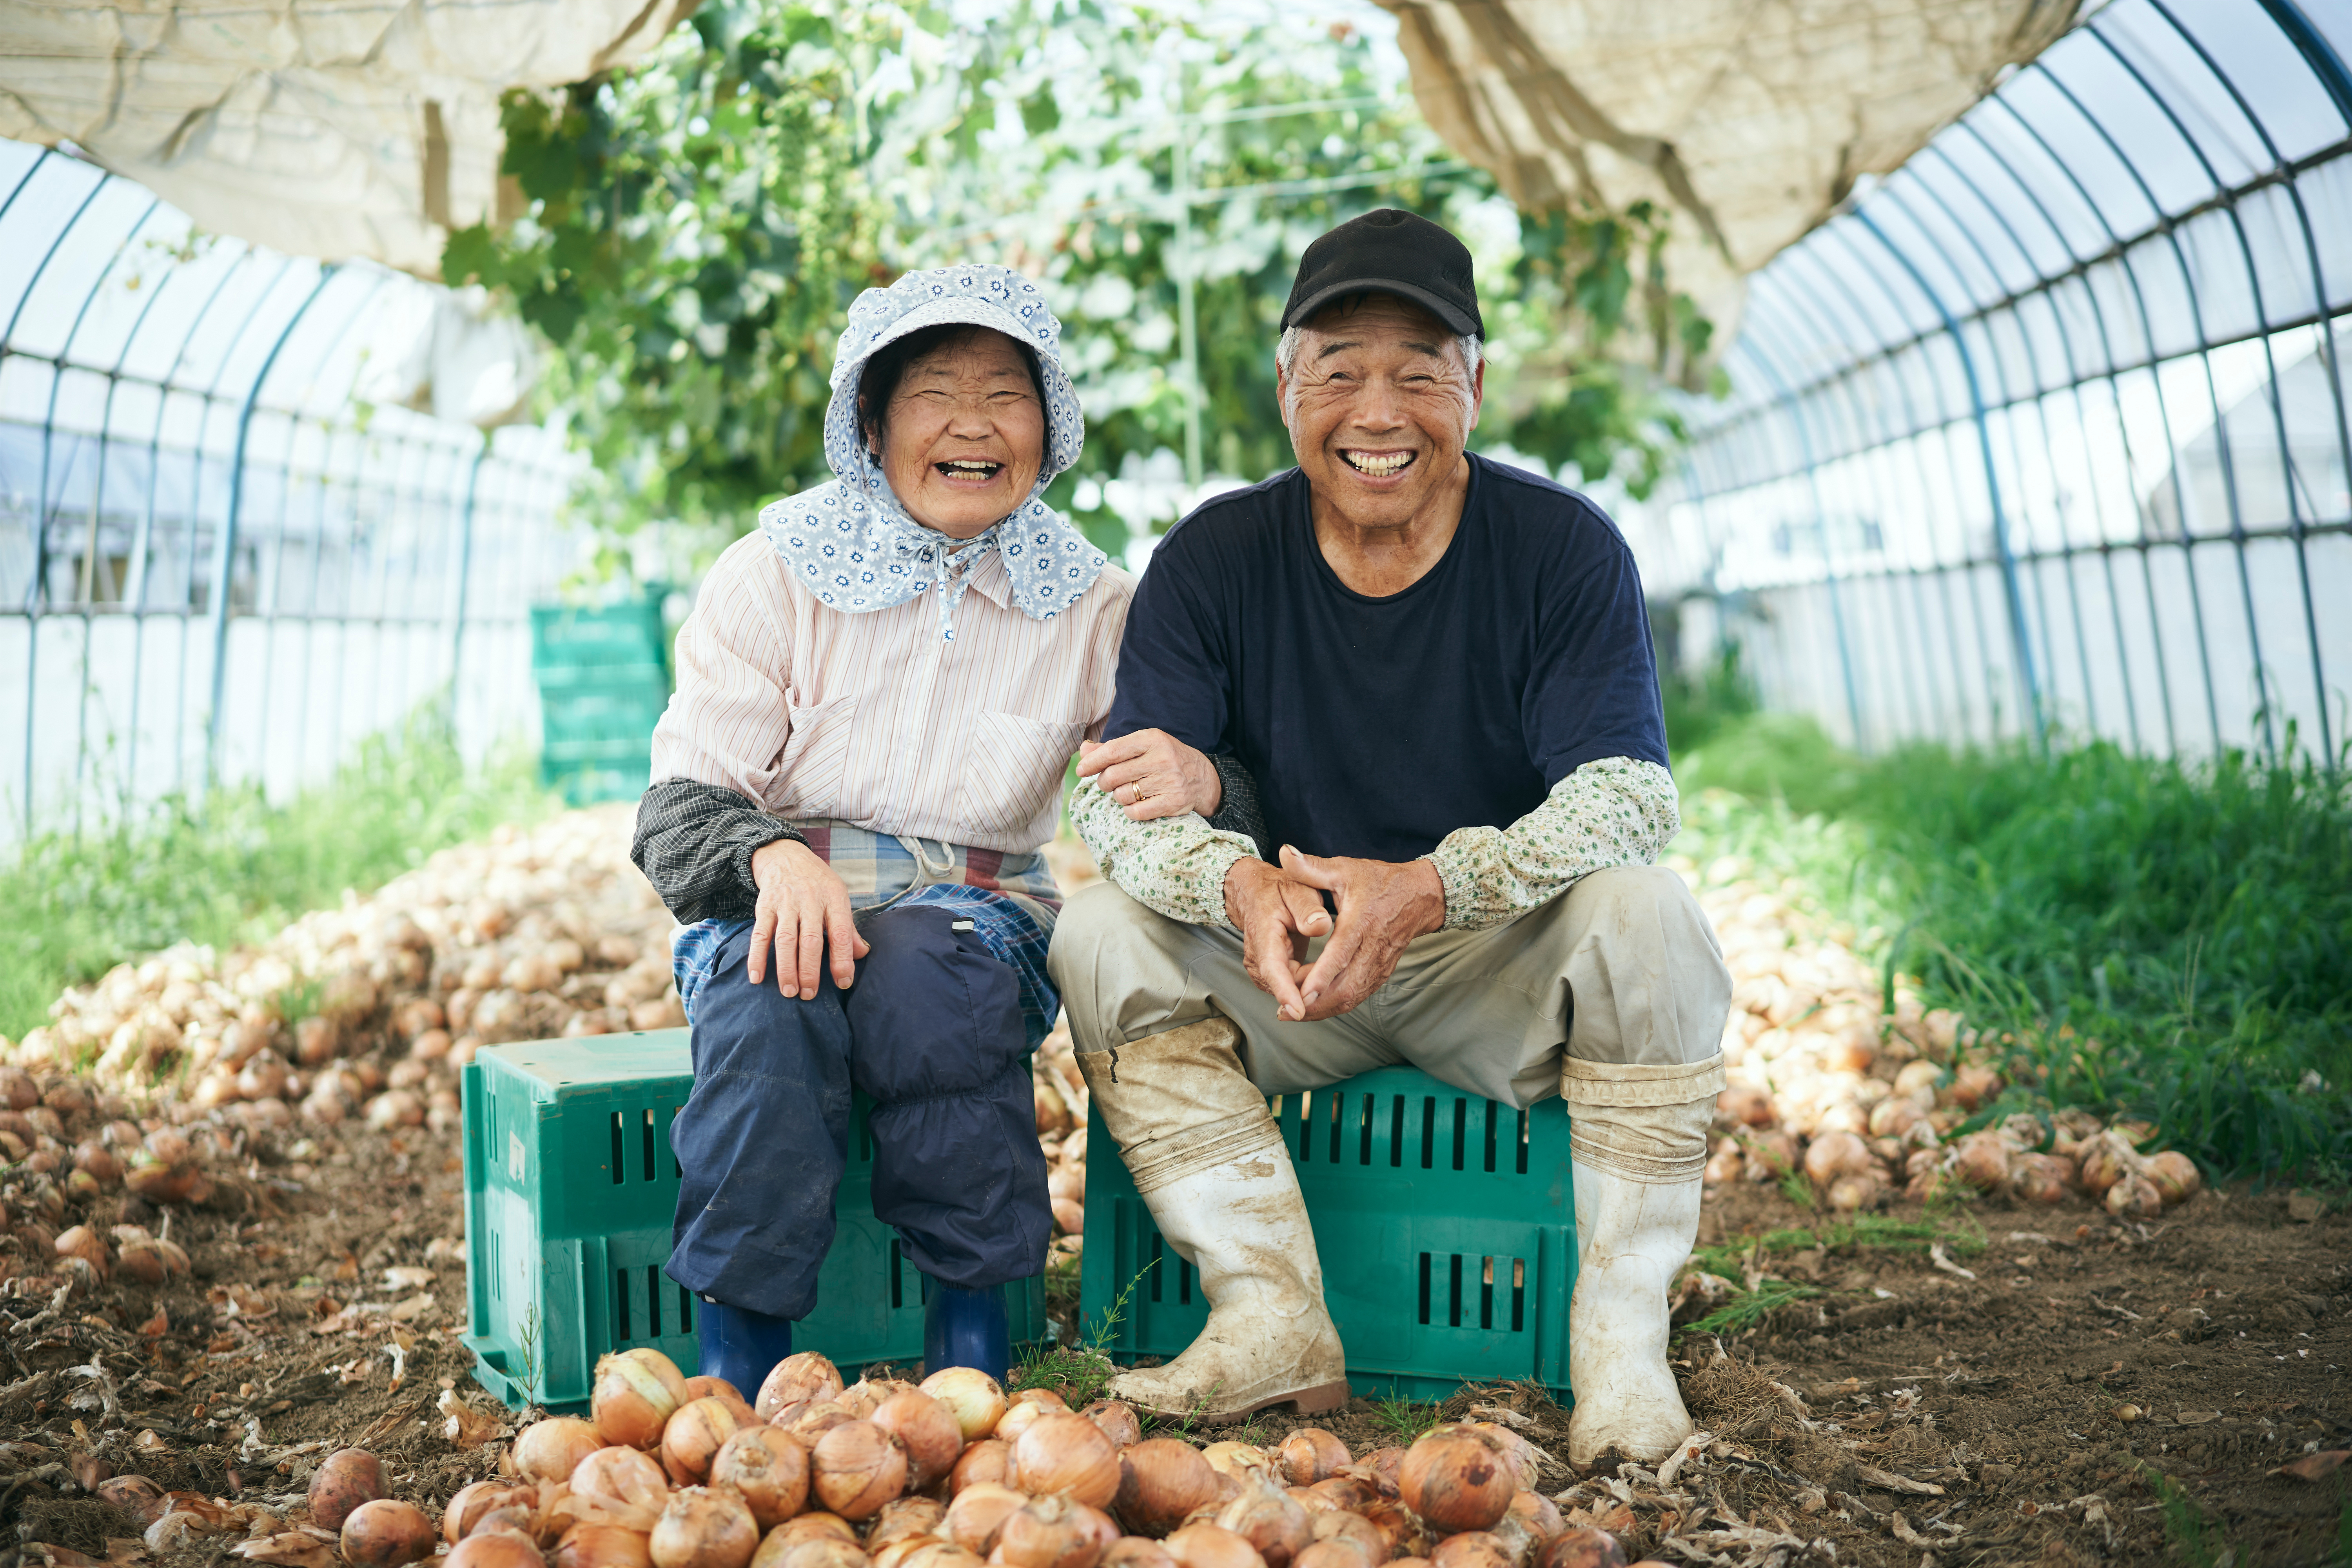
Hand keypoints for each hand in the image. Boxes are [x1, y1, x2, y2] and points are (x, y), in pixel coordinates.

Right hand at [747, 838, 869, 999]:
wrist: (785, 855)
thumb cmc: (817, 883)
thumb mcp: (838, 897)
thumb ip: (848, 928)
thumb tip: (862, 954)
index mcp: (834, 899)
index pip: (841, 933)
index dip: (842, 960)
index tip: (843, 982)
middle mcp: (810, 900)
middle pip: (811, 940)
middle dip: (810, 970)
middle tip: (809, 995)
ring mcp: (785, 903)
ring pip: (786, 939)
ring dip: (786, 968)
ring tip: (789, 992)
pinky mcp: (764, 906)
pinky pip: (760, 934)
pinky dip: (756, 957)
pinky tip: (757, 977)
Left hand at [1076, 730, 1221, 820]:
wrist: (1203, 778)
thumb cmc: (1165, 759)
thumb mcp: (1143, 746)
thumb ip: (1112, 748)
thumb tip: (1084, 749)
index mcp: (1152, 739)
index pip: (1113, 750)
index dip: (1092, 762)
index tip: (1081, 770)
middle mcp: (1161, 758)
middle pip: (1113, 776)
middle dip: (1105, 782)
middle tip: (1111, 783)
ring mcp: (1169, 781)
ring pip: (1122, 795)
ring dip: (1120, 796)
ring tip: (1132, 791)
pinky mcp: (1173, 802)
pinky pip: (1135, 812)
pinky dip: (1130, 811)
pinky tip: (1138, 804)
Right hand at [1223, 857, 1334, 1020]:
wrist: (1255, 895)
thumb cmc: (1278, 891)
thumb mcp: (1296, 890)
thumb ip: (1308, 908)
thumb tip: (1320, 926)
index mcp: (1263, 933)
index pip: (1272, 968)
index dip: (1285, 992)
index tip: (1299, 1010)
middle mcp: (1257, 957)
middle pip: (1285, 985)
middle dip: (1312, 988)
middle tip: (1340, 971)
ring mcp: (1261, 968)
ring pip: (1290, 989)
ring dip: (1311, 985)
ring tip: (1330, 967)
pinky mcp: (1268, 974)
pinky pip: (1292, 987)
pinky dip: (1308, 983)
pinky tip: (1321, 970)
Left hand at [1279, 846, 1444, 1020]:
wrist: (1420, 895)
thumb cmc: (1379, 881)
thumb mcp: (1344, 869)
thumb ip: (1311, 866)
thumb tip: (1283, 852)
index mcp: (1362, 922)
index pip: (1341, 954)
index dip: (1321, 977)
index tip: (1300, 994)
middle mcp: (1373, 947)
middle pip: (1347, 987)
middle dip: (1316, 1004)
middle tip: (1286, 1012)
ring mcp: (1380, 963)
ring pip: (1354, 996)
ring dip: (1325, 1009)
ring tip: (1296, 1014)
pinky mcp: (1382, 972)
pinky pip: (1360, 995)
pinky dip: (1338, 1004)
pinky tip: (1318, 1007)